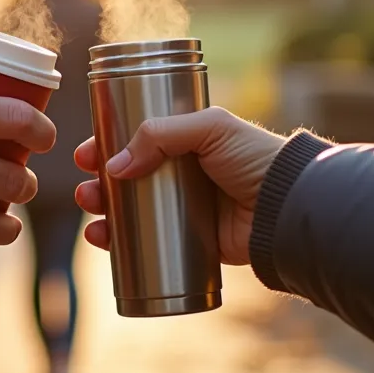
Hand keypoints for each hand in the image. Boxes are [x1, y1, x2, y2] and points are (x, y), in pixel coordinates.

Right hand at [73, 107, 287, 265]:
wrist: (287, 207)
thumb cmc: (257, 159)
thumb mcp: (210, 128)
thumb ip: (162, 133)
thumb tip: (116, 164)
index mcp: (187, 142)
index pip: (136, 141)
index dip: (107, 146)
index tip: (86, 154)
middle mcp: (183, 174)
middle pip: (127, 178)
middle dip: (99, 183)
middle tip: (87, 190)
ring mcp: (186, 209)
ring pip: (131, 211)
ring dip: (103, 213)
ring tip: (92, 215)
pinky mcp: (192, 241)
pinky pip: (148, 244)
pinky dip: (120, 244)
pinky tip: (103, 241)